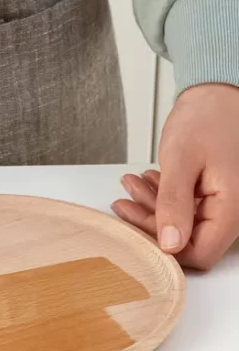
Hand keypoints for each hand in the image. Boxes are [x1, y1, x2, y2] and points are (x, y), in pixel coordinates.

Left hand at [112, 83, 238, 270]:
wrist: (218, 95)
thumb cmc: (206, 119)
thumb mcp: (181, 161)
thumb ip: (174, 204)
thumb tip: (170, 244)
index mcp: (232, 208)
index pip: (198, 254)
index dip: (165, 248)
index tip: (136, 229)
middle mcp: (233, 211)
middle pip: (186, 241)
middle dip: (150, 222)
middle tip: (123, 201)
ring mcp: (223, 205)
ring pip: (182, 224)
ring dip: (151, 207)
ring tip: (130, 185)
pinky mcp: (213, 196)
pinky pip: (186, 208)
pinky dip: (162, 198)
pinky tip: (145, 182)